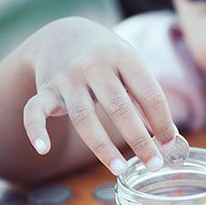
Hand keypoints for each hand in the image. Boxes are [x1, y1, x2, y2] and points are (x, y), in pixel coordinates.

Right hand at [21, 17, 175, 174]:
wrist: (64, 34)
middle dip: (139, 140)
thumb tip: (170, 136)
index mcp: (124, 57)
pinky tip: (43, 148)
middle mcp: (95, 66)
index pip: (149, 94)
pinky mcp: (45, 90)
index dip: (162, 122)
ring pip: (84, 118)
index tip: (169, 145)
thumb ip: (147, 98)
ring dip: (103, 148)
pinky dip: (35, 130)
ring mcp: (68, 78)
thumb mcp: (132, 66)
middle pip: (119, 108)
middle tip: (154, 165)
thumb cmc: (109, 58)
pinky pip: (35, 111)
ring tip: (120, 170)